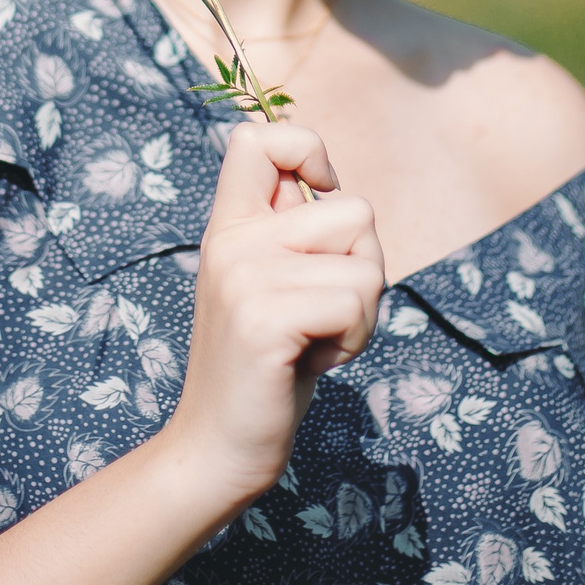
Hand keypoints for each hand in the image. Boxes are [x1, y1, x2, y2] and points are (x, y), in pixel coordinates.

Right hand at [155, 121, 385, 504]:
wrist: (218, 446)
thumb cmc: (265, 366)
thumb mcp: (272, 284)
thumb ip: (290, 232)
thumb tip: (326, 182)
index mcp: (229, 225)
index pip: (260, 138)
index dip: (308, 149)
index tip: (320, 194)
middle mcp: (230, 240)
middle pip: (355, 210)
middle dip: (364, 267)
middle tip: (323, 313)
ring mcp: (243, 278)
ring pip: (366, 263)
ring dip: (363, 312)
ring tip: (317, 340)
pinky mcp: (264, 318)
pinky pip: (356, 302)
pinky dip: (355, 339)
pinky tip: (316, 361)